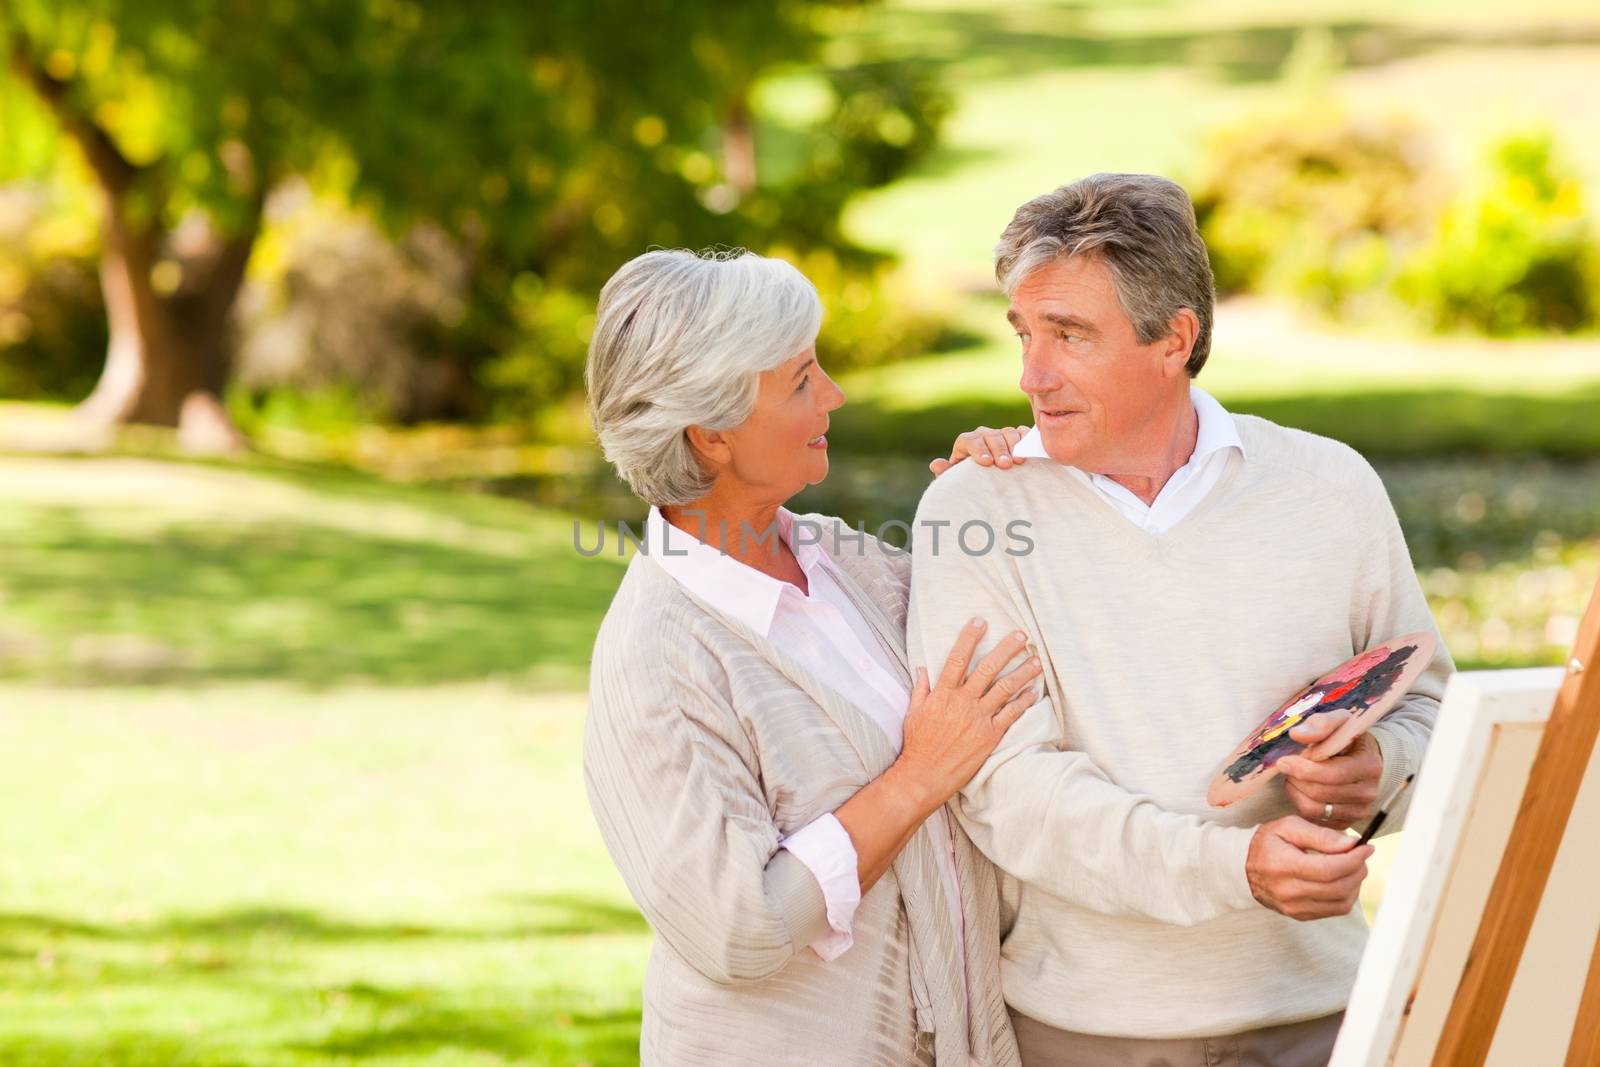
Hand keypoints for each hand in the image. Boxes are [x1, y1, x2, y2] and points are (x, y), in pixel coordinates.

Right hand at [895, 618, 1041, 810]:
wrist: (925, 775)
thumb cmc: (918, 745)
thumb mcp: (914, 713)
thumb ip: (921, 689)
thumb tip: (922, 668)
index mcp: (942, 694)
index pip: (957, 658)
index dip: (969, 638)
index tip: (980, 621)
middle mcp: (962, 702)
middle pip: (987, 668)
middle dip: (1006, 649)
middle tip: (1021, 634)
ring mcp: (978, 718)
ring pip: (1004, 688)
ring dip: (1022, 673)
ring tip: (1036, 660)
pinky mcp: (990, 735)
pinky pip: (1010, 715)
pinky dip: (1023, 702)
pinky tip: (1033, 692)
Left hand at [930, 425, 1029, 475]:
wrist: (992, 484)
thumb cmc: (972, 482)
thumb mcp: (959, 480)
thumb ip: (947, 473)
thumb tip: (935, 465)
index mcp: (967, 442)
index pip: (969, 440)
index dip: (977, 450)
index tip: (986, 463)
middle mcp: (984, 435)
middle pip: (990, 436)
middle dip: (998, 450)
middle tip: (1004, 465)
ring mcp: (1002, 434)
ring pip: (1007, 432)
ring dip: (1014, 446)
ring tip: (1019, 461)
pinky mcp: (1018, 436)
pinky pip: (1023, 433)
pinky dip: (1027, 440)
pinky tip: (1030, 452)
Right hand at [1246, 816, 1373, 920]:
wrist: (1243, 867)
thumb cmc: (1268, 842)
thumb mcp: (1289, 827)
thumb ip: (1320, 835)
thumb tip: (1351, 844)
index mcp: (1284, 866)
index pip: (1329, 869)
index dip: (1354, 859)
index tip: (1367, 847)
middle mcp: (1288, 891)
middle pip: (1338, 887)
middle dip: (1358, 870)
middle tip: (1361, 856)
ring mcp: (1294, 907)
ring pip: (1341, 903)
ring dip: (1355, 884)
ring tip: (1353, 867)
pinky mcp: (1300, 915)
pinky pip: (1334, 910)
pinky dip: (1346, 895)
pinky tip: (1342, 880)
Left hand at [1276, 712, 1382, 829]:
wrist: (1361, 757)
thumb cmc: (1346, 737)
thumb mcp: (1338, 721)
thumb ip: (1320, 724)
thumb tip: (1297, 734)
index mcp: (1369, 766)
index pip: (1332, 774)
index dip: (1303, 769)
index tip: (1283, 761)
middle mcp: (1368, 793)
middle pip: (1319, 793)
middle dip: (1296, 779)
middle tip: (1286, 767)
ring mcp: (1358, 811)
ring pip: (1313, 808)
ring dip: (1295, 791)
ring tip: (1293, 776)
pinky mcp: (1346, 822)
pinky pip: (1313, 819)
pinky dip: (1300, 803)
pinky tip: (1301, 789)